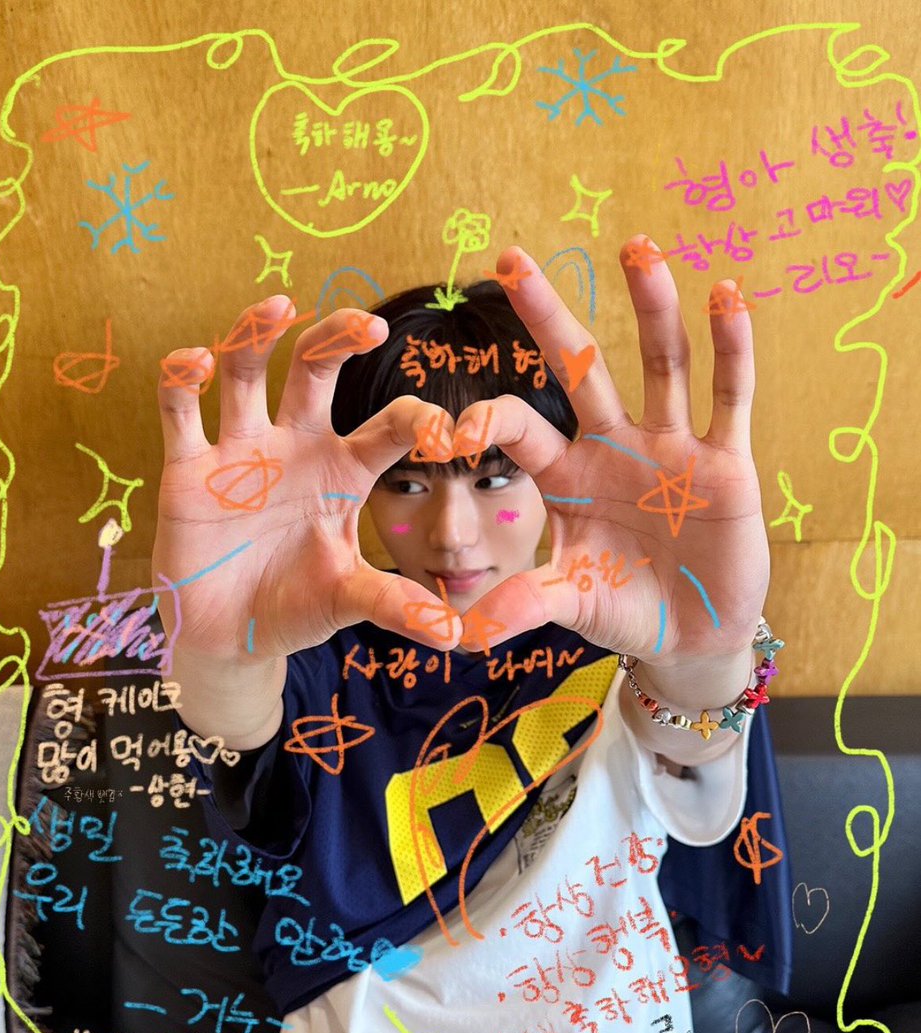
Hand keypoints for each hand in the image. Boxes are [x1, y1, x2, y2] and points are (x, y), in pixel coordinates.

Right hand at [152, 296, 463, 665]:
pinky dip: (182, 380)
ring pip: (246, 371)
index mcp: (344, 470)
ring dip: (256, 333)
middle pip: (315, 369)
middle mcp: (295, 446)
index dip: (417, 422)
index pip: (387, 426)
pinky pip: (181, 411)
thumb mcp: (347, 600)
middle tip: (369, 325)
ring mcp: (240, 450)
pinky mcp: (187, 468)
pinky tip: (196, 365)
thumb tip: (452, 636)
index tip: (445, 437)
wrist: (228, 638)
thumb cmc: (296, 608)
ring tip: (276, 307)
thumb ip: (393, 605)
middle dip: (338, 338)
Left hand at [455, 238, 769, 698]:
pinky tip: (726, 296)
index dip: (487, 422)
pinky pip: (729, 397)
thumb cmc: (622, 610)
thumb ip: (523, 605)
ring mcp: (672, 447)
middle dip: (549, 315)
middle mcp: (614, 446)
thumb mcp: (570, 603)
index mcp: (567, 475)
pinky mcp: (726, 462)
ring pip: (660, 364)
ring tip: (638, 246)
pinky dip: (732, 349)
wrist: (691, 637)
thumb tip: (458, 636)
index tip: (451, 433)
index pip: (521, 428)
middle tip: (511, 257)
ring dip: (651, 306)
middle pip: (580, 368)